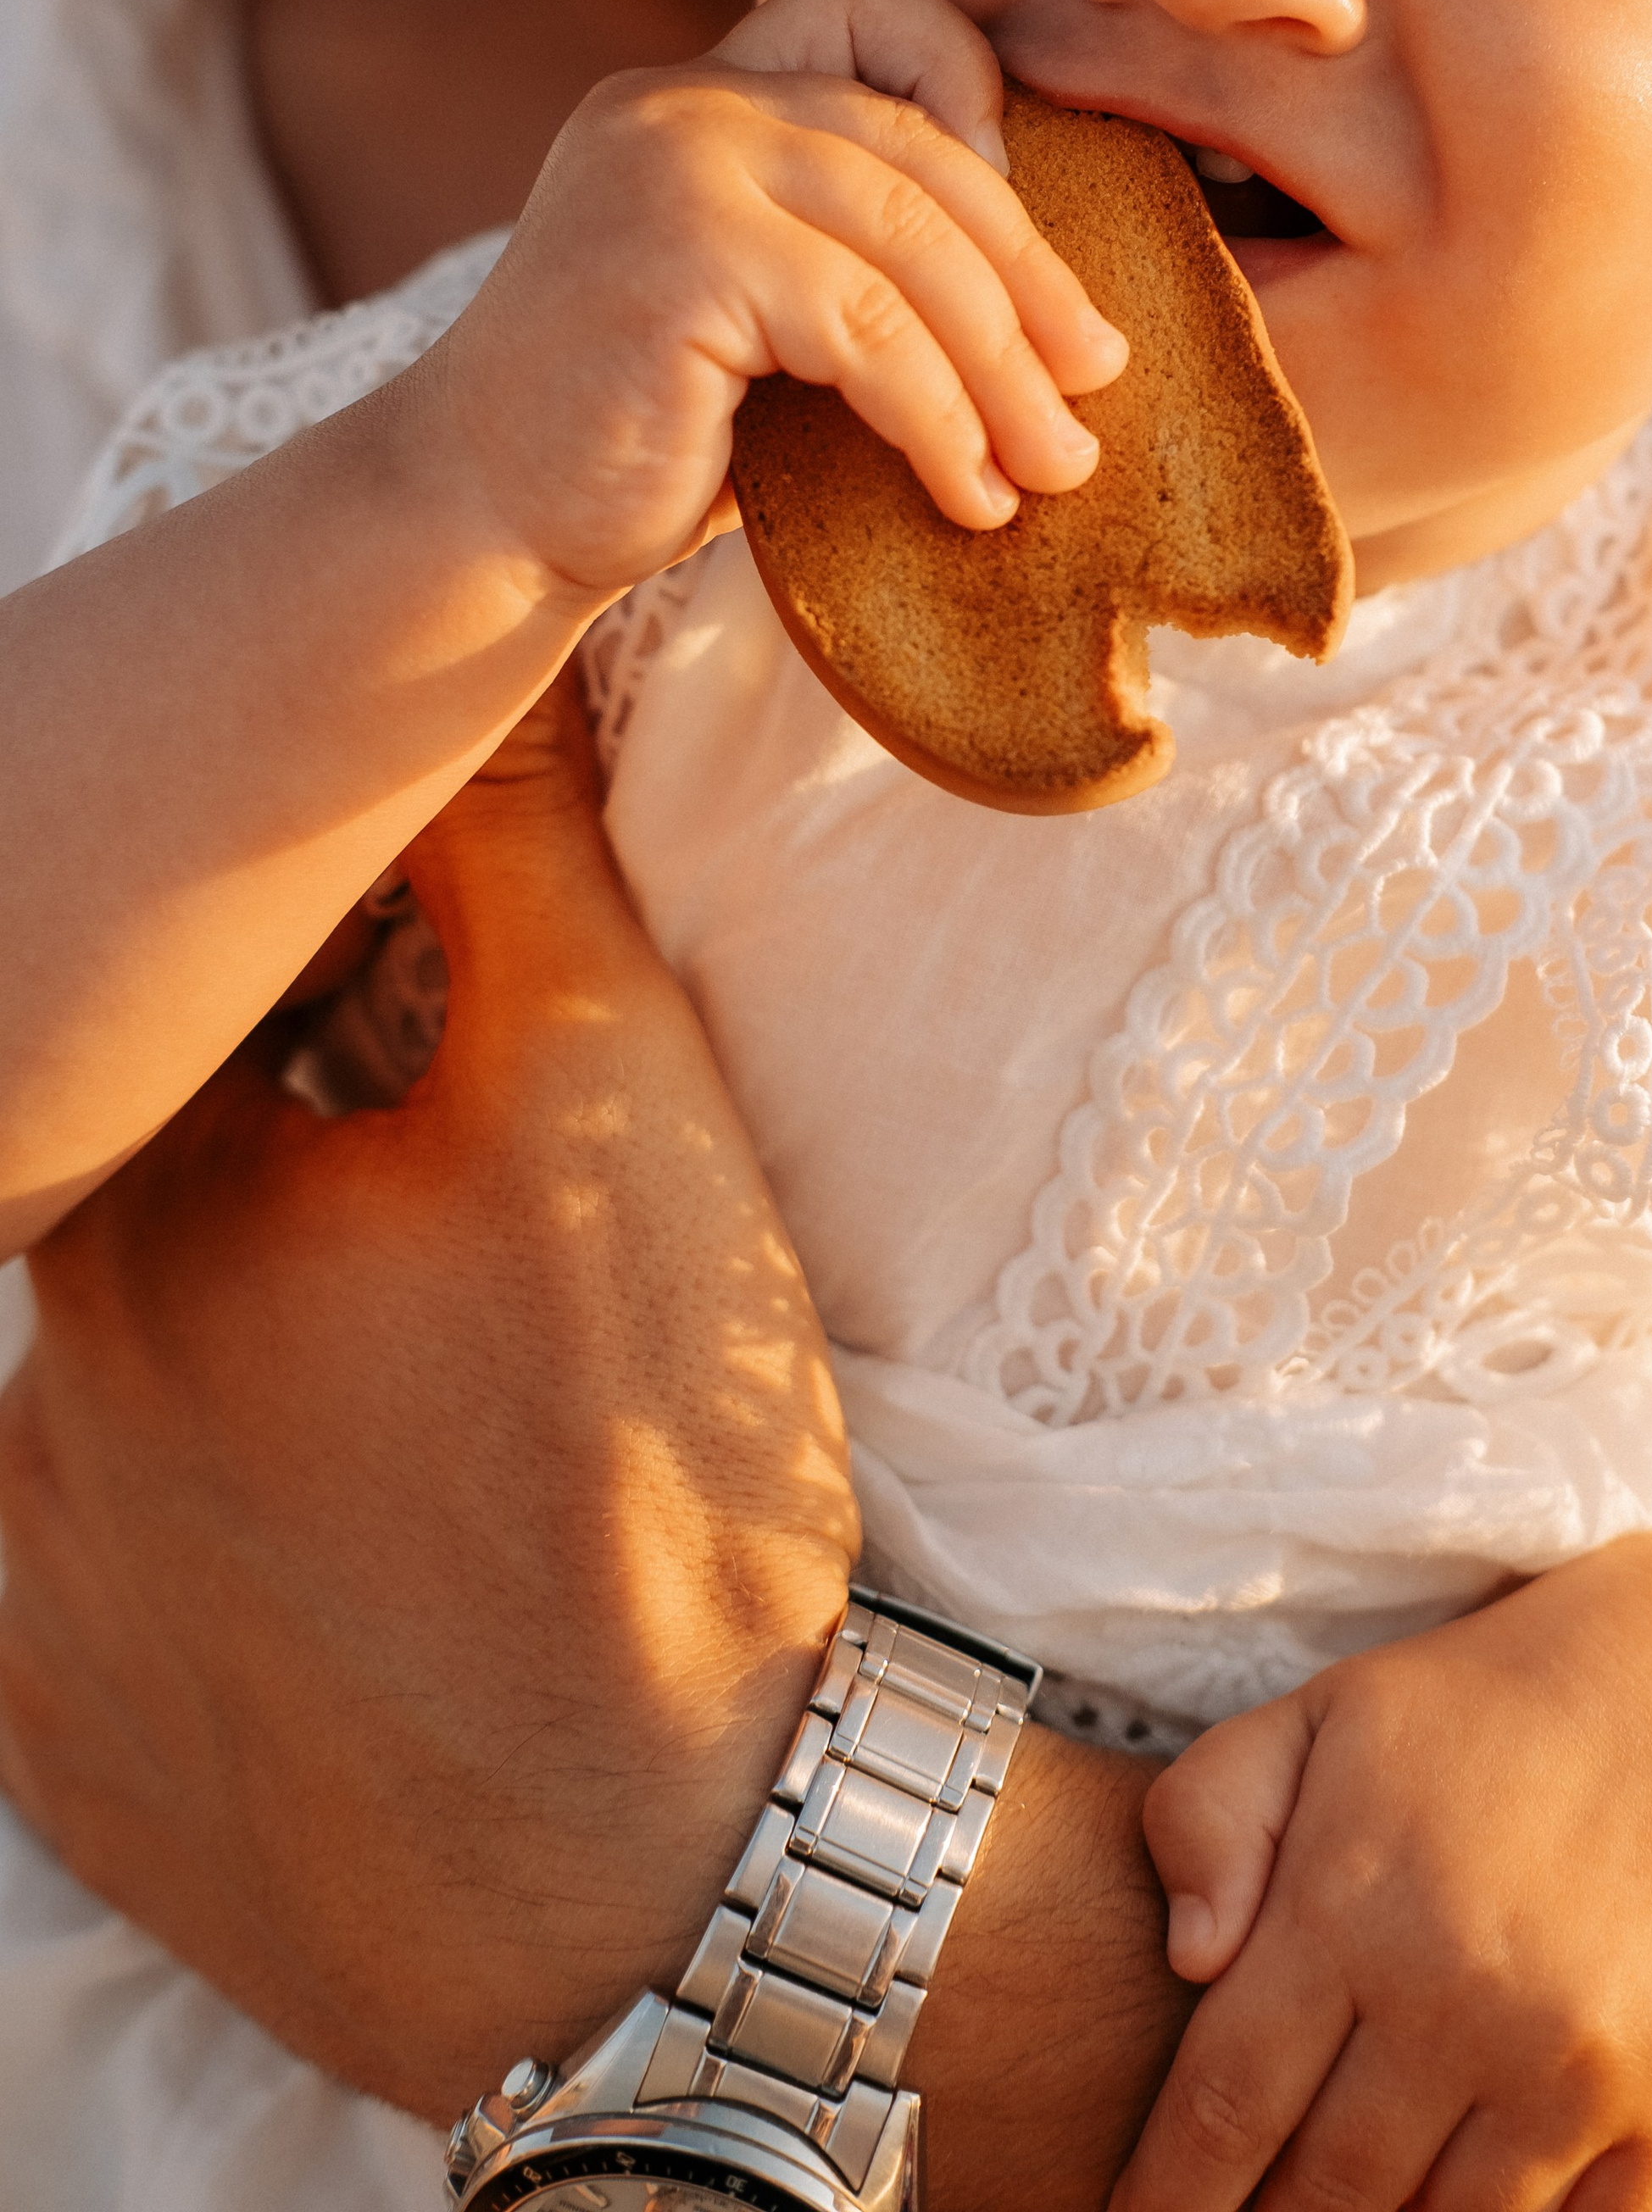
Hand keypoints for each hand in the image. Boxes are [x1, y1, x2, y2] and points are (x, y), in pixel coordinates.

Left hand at [0, 683, 857, 2121]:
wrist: (670, 1882)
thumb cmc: (646, 1473)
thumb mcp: (613, 1105)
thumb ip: (515, 865)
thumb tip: (469, 685)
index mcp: (149, 1223)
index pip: (242, 1036)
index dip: (371, 1025)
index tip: (479, 1073)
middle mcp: (35, 1407)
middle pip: (192, 1225)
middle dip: (325, 1207)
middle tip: (491, 1293)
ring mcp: (38, 1603)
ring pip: (162, 1408)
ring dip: (282, 1386)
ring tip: (456, 1444)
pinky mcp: (69, 1756)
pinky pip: (133, 1594)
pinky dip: (241, 1560)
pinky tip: (382, 1575)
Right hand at [428, 0, 1127, 599]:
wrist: (486, 518)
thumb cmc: (640, 433)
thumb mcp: (760, 312)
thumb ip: (853, 253)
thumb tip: (1058, 305)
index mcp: (696, 92)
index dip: (964, 73)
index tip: (1022, 209)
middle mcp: (678, 103)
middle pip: (918, 151)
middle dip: (1029, 279)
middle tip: (1096, 381)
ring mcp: (672, 169)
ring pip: (909, 250)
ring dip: (1003, 373)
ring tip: (1053, 467)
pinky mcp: (678, 260)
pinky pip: (867, 331)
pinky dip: (940, 422)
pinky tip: (969, 493)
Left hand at [1123, 1556, 1651, 2211]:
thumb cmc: (1478, 1723)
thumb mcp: (1317, 1718)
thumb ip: (1210, 1817)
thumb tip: (1188, 1961)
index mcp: (1354, 1901)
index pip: (1227, 2100)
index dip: (1171, 2189)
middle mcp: (1464, 1994)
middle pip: (1329, 2190)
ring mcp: (1581, 2063)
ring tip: (1346, 2211)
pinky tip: (1465, 2210)